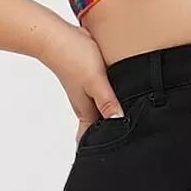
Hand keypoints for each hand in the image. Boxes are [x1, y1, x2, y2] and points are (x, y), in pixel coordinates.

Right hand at [37, 23, 126, 141]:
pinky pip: (102, 97)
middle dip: (112, 135)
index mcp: (86, 112)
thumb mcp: (96, 81)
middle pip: (100, 127)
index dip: (106, 147)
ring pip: (101, 112)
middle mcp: (86, 106)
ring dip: (113, 116)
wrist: (56, 36)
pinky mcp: (90, 82)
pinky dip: (111, 101)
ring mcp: (87, 95)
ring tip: (134, 123)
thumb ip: (107, 102)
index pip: (94, 139)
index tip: (121, 154)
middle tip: (133, 141)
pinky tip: (124, 98)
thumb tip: (120, 121)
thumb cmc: (73, 58)